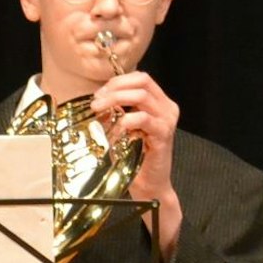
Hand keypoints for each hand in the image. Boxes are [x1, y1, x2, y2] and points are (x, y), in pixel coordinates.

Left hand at [92, 71, 182, 254]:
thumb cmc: (133, 157)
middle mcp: (167, 108)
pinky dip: (123, 122)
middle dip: (114, 89)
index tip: (98, 94)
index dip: (117, 82)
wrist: (148, 185)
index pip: (140, 78)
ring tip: (99, 112)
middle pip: (142, 82)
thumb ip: (112, 113)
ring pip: (141, 96)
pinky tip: (114, 133)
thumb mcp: (119, 130)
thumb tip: (96, 102)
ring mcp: (167, 120)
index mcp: (159, 103)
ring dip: (115, 101)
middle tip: (96, 103)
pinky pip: (142, 119)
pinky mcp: (163, 135)